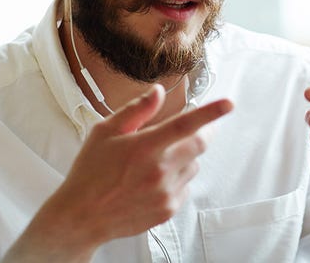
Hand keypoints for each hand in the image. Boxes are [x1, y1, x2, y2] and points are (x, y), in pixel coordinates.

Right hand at [4, 85, 232, 261]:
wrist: (80, 217)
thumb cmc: (90, 173)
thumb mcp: (105, 132)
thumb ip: (136, 110)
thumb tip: (158, 91)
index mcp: (144, 147)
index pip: (184, 124)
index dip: (210, 113)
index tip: (229, 104)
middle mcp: (159, 170)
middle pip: (200, 144)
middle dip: (203, 131)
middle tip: (196, 127)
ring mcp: (165, 192)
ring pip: (193, 165)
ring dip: (185, 157)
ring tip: (156, 162)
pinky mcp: (168, 209)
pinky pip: (186, 186)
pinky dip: (177, 179)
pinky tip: (153, 181)